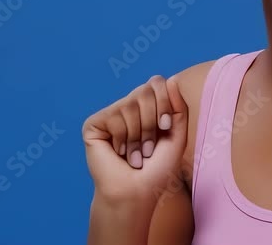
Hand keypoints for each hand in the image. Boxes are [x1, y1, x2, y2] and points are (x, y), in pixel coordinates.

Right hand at [82, 75, 187, 202]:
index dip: (164, 103)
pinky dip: (122, 137)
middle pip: (145, 90)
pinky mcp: (94, 124)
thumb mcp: (176, 135)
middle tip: (148, 148)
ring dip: (138, 135)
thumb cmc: (157, 168)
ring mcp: (110, 114)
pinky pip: (114, 115)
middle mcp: (127, 106)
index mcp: (147, 107)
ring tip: (135, 155)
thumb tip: (170, 79)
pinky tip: (118, 152)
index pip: (156, 83)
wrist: (137, 191)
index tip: (165, 127)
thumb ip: (178, 106)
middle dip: (152, 122)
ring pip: (130, 104)